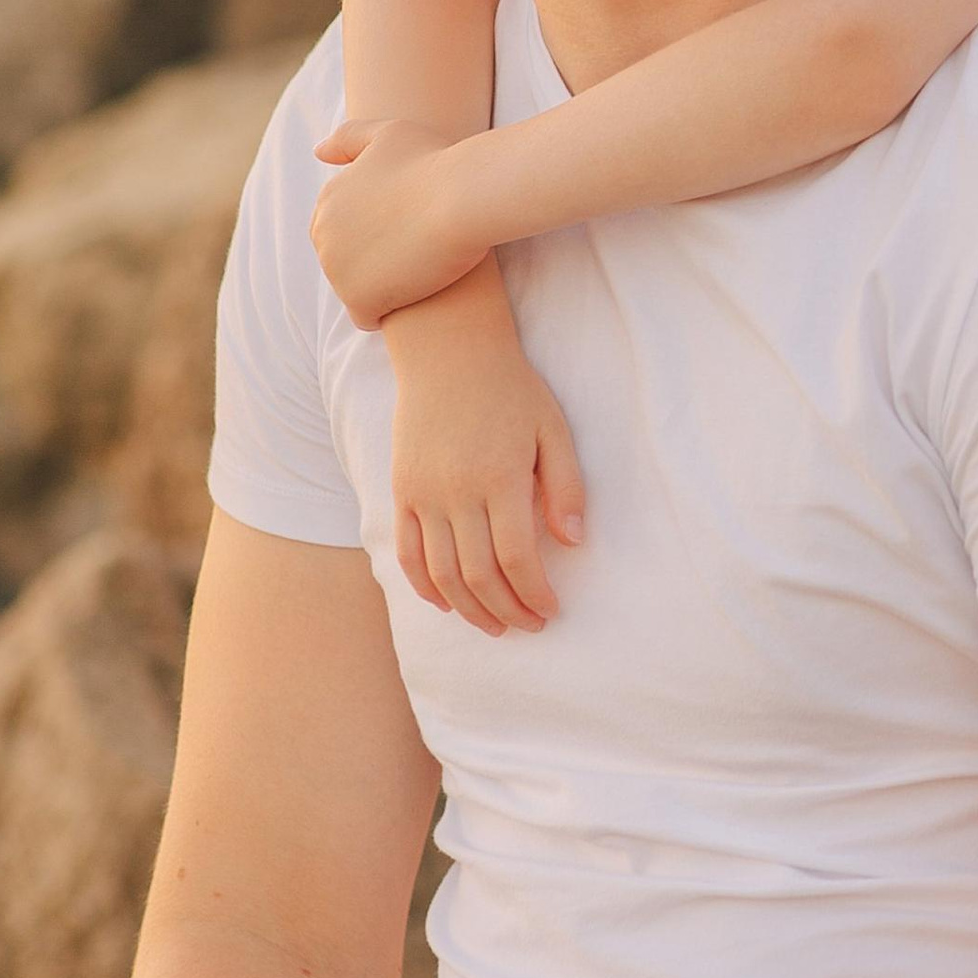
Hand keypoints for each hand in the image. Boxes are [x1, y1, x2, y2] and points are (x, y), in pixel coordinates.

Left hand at [310, 118, 483, 326]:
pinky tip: (415, 295)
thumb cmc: (436, 162)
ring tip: (420, 271)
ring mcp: (336, 268)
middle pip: (346, 261)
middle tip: (418, 249)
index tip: (409, 226)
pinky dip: (388, 311)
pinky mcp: (358, 298)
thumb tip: (318, 152)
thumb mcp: (390, 133)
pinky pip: (365, 317)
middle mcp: (322, 233)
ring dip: (382, 286)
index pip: (344, 229)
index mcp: (328, 198)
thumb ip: (350, 139)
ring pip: (355, 289)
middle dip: (374, 260)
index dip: (377, 231)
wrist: (463, 197)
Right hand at [387, 302, 587, 635]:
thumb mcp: (553, 429)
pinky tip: (448, 604)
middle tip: (529, 625)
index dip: (534, 594)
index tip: (551, 610)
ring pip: (442, 574)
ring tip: (496, 625)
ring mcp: (423, 494)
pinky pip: (408, 553)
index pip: (517, 558)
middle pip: (478, 576)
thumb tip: (575, 542)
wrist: (449, 352)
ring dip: (470, 610)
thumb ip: (566, 486)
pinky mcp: (402, 491)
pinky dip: (425, 587)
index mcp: (501, 477)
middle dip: (507, 611)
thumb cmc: (512, 389)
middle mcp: (457, 492)